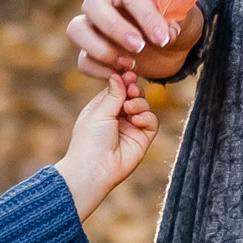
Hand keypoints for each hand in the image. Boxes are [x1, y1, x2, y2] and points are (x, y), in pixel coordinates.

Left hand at [56, 78, 157, 221]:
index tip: (129, 74)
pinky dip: (146, 117)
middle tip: (131, 89)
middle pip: (133, 95)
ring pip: (144, 106)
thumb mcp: (99, 111)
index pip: (117, 89)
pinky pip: (152, 122)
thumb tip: (119, 76)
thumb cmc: (90, 141)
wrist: (95, 169)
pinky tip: (135, 120)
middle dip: (134, 89)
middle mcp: (118, 117)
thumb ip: (113, 94)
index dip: (124, 81)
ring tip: (129, 109)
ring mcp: (131, 128)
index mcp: (102, 109)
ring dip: (139, 103)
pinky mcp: (143, 139)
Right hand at [69, 0, 204, 85]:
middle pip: (94, 4)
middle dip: (116, 29)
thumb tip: (168, 33)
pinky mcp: (89, 48)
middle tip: (140, 47)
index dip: (145, 15)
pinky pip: (82, 59)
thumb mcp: (185, 17)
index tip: (163, 38)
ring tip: (130, 64)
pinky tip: (123, 75)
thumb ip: (178, 20)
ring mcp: (92, 22)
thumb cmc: (175, 21)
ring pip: (77, 29)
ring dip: (101, 49)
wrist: (170, 44)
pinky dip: (100, 70)